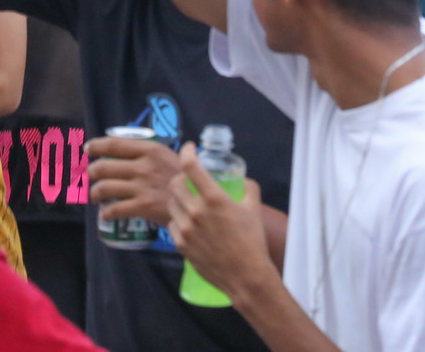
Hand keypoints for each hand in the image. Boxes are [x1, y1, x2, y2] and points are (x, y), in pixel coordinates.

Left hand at [85, 133, 181, 223]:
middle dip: (92, 172)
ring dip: (95, 192)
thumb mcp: (170, 156)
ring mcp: (142, 187)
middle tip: (90, 176)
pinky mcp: (143, 206)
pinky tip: (105, 215)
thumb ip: (150, 152)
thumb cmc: (187, 179)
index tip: (88, 149)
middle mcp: (143, 166)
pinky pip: (115, 209)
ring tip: (95, 196)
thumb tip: (129, 145)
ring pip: (105, 187)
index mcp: (150, 150)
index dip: (97, 146)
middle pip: (104, 166)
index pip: (114, 144)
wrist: (202, 204)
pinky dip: (106, 213)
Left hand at [164, 144, 272, 303]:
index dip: (186, 151)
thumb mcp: (254, 209)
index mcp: (214, 198)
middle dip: (180, 178)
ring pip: (170, 203)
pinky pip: (171, 223)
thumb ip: (248, 188)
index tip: (188, 148)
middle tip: (187, 180)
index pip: (191, 166)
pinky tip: (187, 222)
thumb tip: (242, 178)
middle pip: (175, 183)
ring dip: (177, 198)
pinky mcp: (180, 244)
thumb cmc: (253, 242)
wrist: (246, 277)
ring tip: (187, 201)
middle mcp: (196, 211)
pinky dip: (177, 219)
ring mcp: (185, 228)